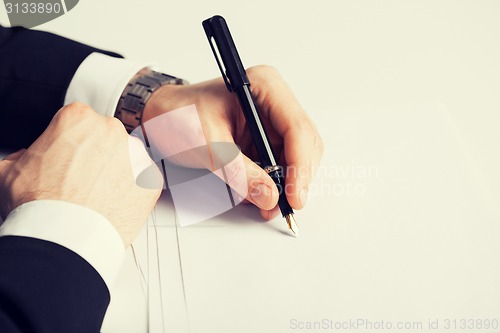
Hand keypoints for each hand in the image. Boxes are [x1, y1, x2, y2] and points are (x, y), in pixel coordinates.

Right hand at [0, 103, 161, 245]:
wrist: (64, 237)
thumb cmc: (39, 205)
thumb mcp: (10, 170)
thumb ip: (21, 155)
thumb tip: (25, 157)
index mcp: (78, 118)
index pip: (78, 122)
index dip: (70, 143)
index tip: (67, 158)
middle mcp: (111, 131)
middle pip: (105, 138)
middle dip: (96, 155)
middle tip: (81, 180)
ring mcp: (136, 155)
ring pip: (127, 158)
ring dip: (116, 172)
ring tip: (97, 195)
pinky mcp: (152, 180)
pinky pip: (144, 181)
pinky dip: (133, 191)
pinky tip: (113, 204)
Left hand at [143, 66, 323, 219]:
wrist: (161, 116)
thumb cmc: (178, 116)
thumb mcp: (207, 144)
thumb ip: (239, 172)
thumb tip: (270, 197)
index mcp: (264, 87)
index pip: (297, 128)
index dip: (300, 165)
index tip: (294, 196)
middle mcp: (274, 101)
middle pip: (304, 144)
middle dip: (296, 178)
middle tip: (284, 206)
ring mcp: (272, 120)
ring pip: (297, 156)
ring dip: (287, 184)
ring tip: (268, 205)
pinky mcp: (265, 137)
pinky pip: (281, 163)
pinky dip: (274, 182)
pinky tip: (261, 195)